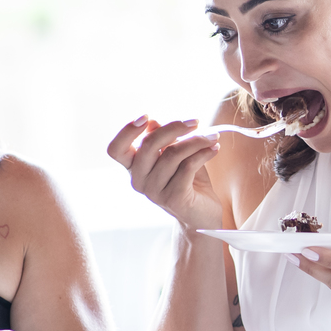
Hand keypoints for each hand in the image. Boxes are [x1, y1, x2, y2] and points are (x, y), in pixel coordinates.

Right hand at [107, 115, 222, 229]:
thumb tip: (153, 121)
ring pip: (173, 153)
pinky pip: (188, 166)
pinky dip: (203, 153)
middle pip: (149, 144)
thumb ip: (163, 139)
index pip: (116, 149)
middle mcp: (139, 180)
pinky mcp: (174, 198)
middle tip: (195, 121)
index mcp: (134, 167)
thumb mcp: (174, 155)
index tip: (146, 116)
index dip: (127, 131)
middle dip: (174, 127)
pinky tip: (214, 148)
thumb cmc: (187, 180)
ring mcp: (155, 191)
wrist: (202, 214)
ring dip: (197, 140)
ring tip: (212, 137)